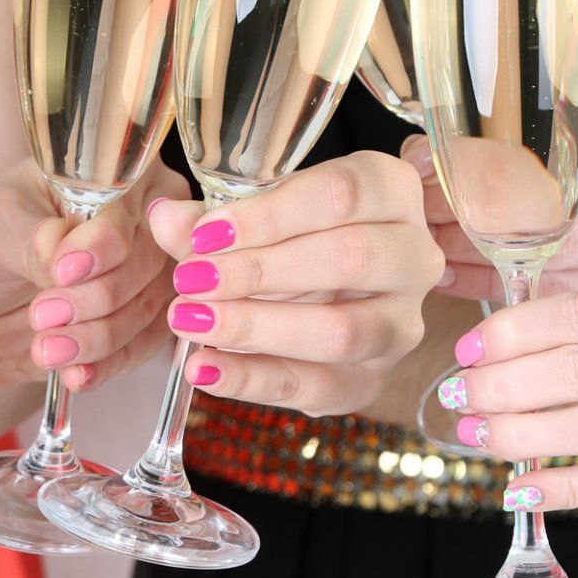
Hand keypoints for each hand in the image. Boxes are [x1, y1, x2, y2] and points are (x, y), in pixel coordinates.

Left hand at [0, 158, 186, 393]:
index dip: (103, 245)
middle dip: (96, 299)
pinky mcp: (135, 325)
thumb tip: (64, 252)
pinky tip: (75, 374)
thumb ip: (31, 238)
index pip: (130, 209)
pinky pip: (140, 351)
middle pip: (148, 264)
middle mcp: (142, 222)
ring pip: (148, 313)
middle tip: (41, 314)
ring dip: (97, 338)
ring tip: (45, 348)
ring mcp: (143, 277)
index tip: (61, 271)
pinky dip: (108, 366)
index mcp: (114, 175)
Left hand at [151, 152, 444, 415]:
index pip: (342, 195)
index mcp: (392, 192)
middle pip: (349, 259)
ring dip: (256, 327)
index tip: (208, 235)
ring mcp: (401, 322)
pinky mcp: (374, 378)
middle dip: (260, 272)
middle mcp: (413, 255)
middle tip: (192, 279)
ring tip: (190, 321)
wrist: (330, 299)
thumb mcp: (253, 219)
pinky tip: (203, 368)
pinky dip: (253, 380)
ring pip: (341, 330)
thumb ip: (209, 222)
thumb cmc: (292, 239)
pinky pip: (317, 385)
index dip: (271, 215)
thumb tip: (164, 217)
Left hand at [407, 72, 577, 300]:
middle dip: (469, 210)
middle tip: (414, 216)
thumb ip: (554, 117)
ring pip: (557, 255)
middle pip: (552, 198)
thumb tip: (430, 149)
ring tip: (427, 251)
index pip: (553, 130)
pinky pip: (574, 296)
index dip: (482, 153)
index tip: (424, 165)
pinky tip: (465, 281)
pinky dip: (510, 290)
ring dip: (479, 256)